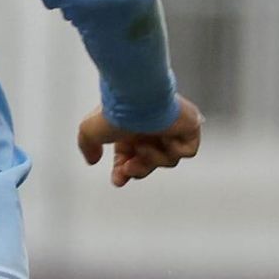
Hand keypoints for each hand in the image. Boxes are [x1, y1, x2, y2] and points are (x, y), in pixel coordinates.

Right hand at [77, 97, 202, 186]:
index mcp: (132, 129)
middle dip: (138, 170)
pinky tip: (165, 137)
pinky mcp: (190, 126)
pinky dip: (175, 150)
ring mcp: (173, 127)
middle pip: (150, 163)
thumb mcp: (89, 130)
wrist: (137, 99)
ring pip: (169, 160)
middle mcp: (152, 128)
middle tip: (129, 168)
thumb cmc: (115, 111)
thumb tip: (92, 160)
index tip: (118, 179)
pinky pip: (187, 151)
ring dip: (153, 157)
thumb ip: (88, 145)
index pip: (131, 158)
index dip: (124, 172)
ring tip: (143, 145)